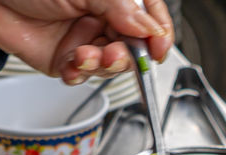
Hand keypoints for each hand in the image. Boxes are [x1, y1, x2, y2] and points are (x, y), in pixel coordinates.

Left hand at [0, 0, 173, 84]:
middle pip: (134, 47)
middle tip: (114, 54)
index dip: (158, 35)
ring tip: (86, 56)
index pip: (149, 17)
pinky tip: (71, 63)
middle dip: (127, 56)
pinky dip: (80, 74)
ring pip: (111, 66)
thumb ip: (121, 8)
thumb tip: (150, 29)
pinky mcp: (66, 61)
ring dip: (102, 66)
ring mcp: (86, 41)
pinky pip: (84, 76)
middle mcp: (103, 19)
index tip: (159, 49)